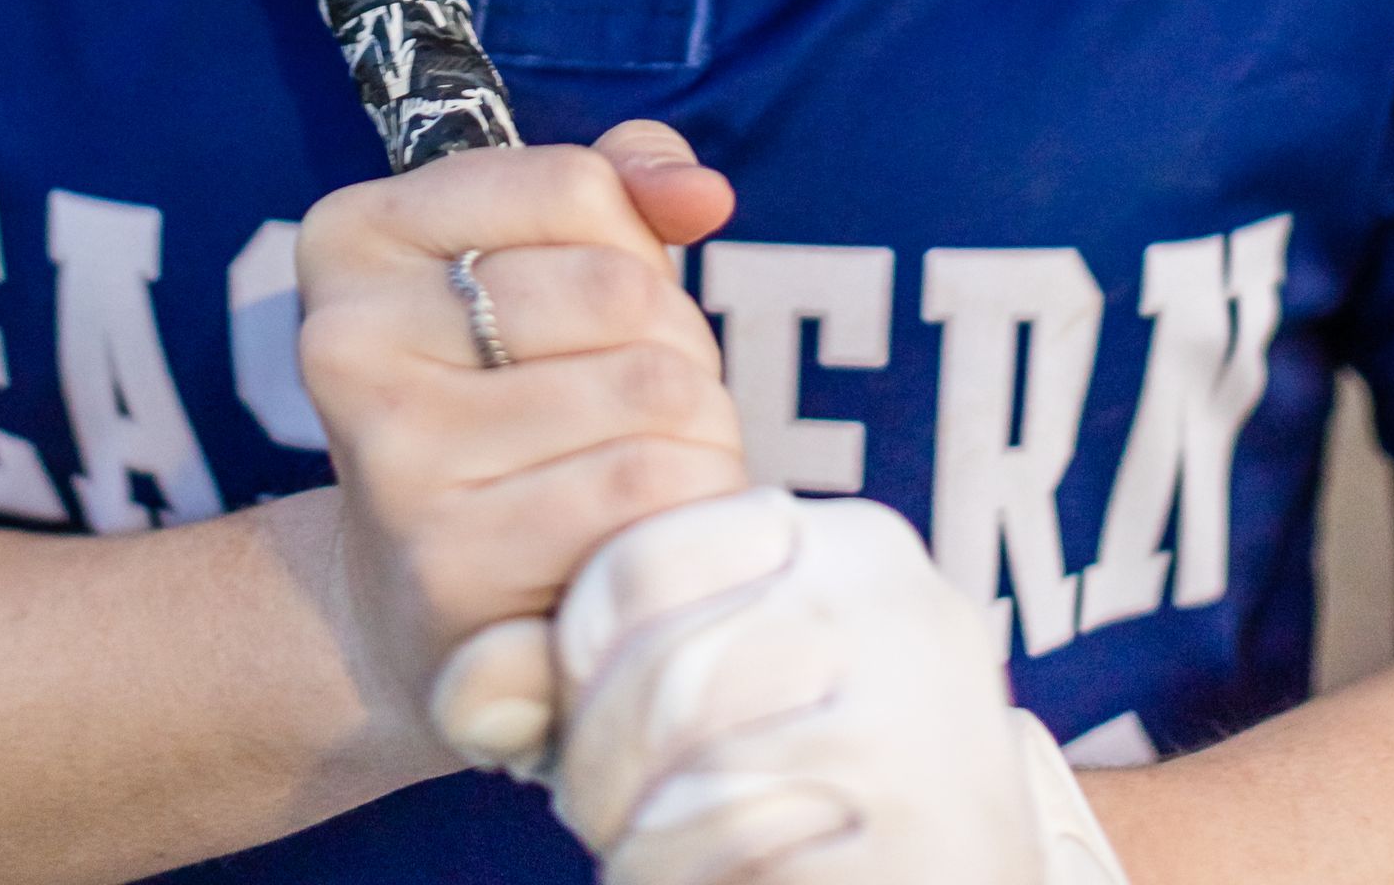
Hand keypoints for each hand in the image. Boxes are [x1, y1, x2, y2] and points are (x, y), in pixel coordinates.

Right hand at [295, 121, 741, 747]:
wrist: (413, 612)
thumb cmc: (499, 403)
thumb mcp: (534, 266)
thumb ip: (621, 188)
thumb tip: (703, 194)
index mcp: (353, 236)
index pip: (574, 185)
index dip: (637, 243)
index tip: (608, 303)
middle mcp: (349, 339)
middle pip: (620, 291)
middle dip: (678, 344)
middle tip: (645, 403)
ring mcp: (394, 458)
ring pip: (654, 392)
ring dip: (701, 432)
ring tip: (651, 468)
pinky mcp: (452, 567)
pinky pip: (647, 498)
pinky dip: (691, 508)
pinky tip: (645, 533)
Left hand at [545, 489, 1130, 884]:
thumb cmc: (814, 796)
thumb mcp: (707, 706)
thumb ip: (588, 679)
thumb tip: (466, 693)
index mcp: (841, 542)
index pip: (645, 554)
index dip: (575, 654)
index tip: (575, 721)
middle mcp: (891, 601)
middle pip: (660, 665)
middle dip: (593, 766)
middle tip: (596, 819)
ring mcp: (921, 710)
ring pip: (697, 762)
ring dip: (635, 840)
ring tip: (643, 857)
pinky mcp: (928, 823)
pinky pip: (743, 840)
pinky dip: (684, 879)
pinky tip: (696, 883)